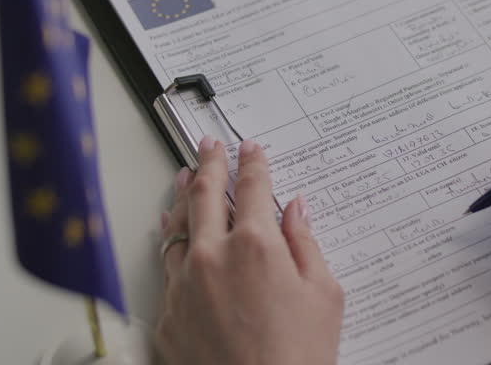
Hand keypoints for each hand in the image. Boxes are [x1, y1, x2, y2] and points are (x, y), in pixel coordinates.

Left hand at [156, 136, 343, 364]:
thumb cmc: (298, 356)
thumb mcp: (324, 293)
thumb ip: (306, 243)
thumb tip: (296, 210)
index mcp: (257, 245)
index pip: (253, 187)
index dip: (253, 163)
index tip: (251, 150)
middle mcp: (213, 257)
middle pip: (206, 194)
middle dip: (209, 163)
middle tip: (209, 146)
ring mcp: (185, 284)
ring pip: (177, 225)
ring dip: (183, 195)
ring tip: (185, 176)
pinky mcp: (168, 313)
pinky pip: (166, 264)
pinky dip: (170, 239)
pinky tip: (171, 230)